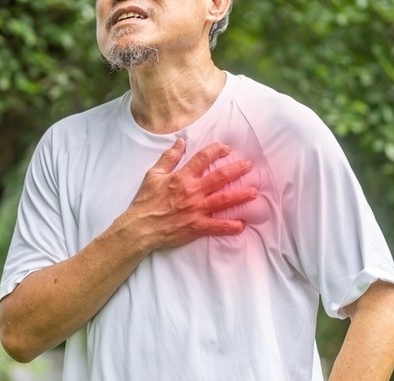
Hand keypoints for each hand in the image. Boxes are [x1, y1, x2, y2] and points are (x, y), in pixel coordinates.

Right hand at [123, 138, 256, 249]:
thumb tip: (180, 141)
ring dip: (240, 195)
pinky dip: (230, 226)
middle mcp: (192, 191)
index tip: (226, 149)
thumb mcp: (153, 174)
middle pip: (220, 176)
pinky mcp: (196, 226)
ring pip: (223, 200)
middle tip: (249, 166)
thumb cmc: (145, 201)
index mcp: (182, 177)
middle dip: (237, 170)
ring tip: (254, 192)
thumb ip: (169, 157)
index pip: (203, 158)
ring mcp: (196, 209)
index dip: (217, 150)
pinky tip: (242, 225)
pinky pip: (217, 226)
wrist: (140, 227)